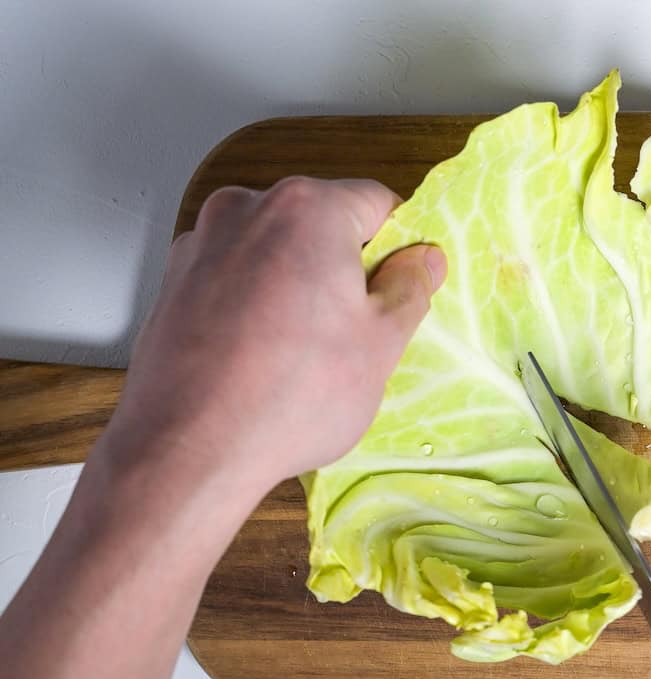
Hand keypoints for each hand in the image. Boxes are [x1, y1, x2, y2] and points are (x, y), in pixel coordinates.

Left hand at [105, 176, 445, 494]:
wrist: (189, 449)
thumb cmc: (291, 395)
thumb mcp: (380, 344)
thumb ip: (410, 288)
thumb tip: (423, 260)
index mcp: (306, 208)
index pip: (376, 203)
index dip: (400, 248)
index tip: (404, 290)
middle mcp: (246, 208)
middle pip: (320, 223)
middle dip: (346, 267)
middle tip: (360, 331)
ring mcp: (201, 244)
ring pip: (275, 252)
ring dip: (300, 286)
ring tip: (307, 352)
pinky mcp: (173, 283)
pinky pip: (236, 279)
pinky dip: (257, 304)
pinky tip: (264, 357)